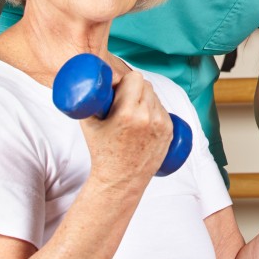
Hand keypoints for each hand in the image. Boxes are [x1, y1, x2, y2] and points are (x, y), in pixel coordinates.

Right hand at [80, 70, 173, 192]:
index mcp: (127, 113)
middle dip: (135, 89)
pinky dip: (155, 110)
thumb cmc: (102, 153)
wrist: (120, 180)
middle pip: (146, 85)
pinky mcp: (169, 131)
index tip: (119, 89)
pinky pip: (163, 109)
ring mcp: (161, 124)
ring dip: (146, 99)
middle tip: (124, 100)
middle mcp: (147, 117)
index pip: (134, 78)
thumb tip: (90, 82)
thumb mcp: (89, 124)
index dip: (126, 81)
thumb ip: (90, 100)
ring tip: (133, 112)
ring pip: (155, 97)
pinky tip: (144, 119)